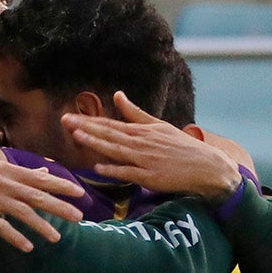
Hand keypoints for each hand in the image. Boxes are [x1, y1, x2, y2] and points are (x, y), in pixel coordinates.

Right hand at [0, 155, 83, 250]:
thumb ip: (19, 174)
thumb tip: (45, 173)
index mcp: (5, 170)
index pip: (39, 178)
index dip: (60, 186)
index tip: (80, 193)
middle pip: (35, 195)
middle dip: (59, 206)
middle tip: (79, 217)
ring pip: (21, 212)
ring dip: (41, 225)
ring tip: (56, 238)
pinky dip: (14, 237)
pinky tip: (27, 247)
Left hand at [62, 92, 242, 202]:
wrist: (206, 167)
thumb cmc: (181, 147)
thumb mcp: (158, 126)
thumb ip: (135, 113)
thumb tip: (118, 95)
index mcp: (142, 131)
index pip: (110, 124)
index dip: (88, 121)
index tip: (69, 117)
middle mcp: (142, 143)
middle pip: (109, 134)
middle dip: (86, 128)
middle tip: (65, 121)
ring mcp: (146, 160)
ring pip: (116, 150)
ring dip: (96, 143)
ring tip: (77, 137)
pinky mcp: (151, 177)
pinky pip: (129, 173)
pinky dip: (114, 169)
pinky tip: (99, 167)